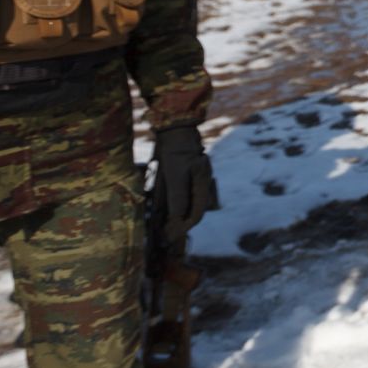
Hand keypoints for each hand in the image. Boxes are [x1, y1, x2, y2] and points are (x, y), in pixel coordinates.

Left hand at [153, 125, 219, 241]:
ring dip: (179, 218)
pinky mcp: (192, 174)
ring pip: (192, 205)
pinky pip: (189, 196)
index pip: (195, 214)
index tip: (168, 238)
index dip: (182, 229)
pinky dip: (179, 207)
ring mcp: (198, 178)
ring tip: (164, 227)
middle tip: (164, 237)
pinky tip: (168, 210)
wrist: (174, 128)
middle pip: (195, 212)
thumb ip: (177, 198)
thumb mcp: (173, 175)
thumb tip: (176, 220)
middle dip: (180, 227)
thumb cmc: (172, 151)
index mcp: (200, 184)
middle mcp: (202, 183)